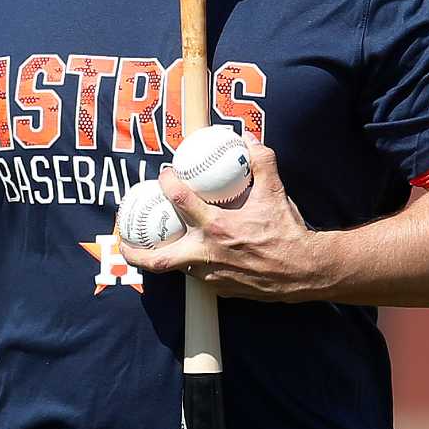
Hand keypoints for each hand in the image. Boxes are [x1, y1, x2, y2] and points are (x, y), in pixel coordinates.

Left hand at [118, 137, 335, 300]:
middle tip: (124, 241)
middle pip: (158, 259)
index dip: (167, 183)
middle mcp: (207, 255)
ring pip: (178, 269)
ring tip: (156, 247)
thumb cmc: (288, 233)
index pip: (179, 200)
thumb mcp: (275, 192)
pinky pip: (199, 278)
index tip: (165, 175)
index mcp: (216, 227)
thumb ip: (261, 161)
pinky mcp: (221, 290)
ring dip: (165, 257)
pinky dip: (192, 267)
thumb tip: (249, 138)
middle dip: (135, 252)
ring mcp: (212, 276)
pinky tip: (192, 257)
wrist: (304, 271)